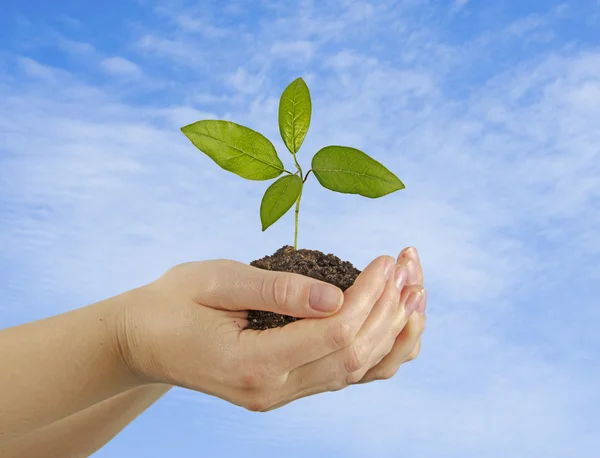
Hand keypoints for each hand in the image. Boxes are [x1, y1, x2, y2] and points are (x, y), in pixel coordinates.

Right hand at [116, 250, 423, 410]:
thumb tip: (337, 297)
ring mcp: (282, 394)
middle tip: (409, 265)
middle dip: (390, 308)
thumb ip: (275, 290)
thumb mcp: (215, 281)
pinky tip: (397, 321)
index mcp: (252, 364)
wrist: (145, 341)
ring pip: (358, 372)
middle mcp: (273, 390)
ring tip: (417, 291)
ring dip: (394, 331)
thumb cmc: (173, 303)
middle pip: (355, 355)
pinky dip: (378, 350)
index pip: (333, 333)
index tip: (387, 258)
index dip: (369, 295)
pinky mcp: (287, 387)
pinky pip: (346, 375)